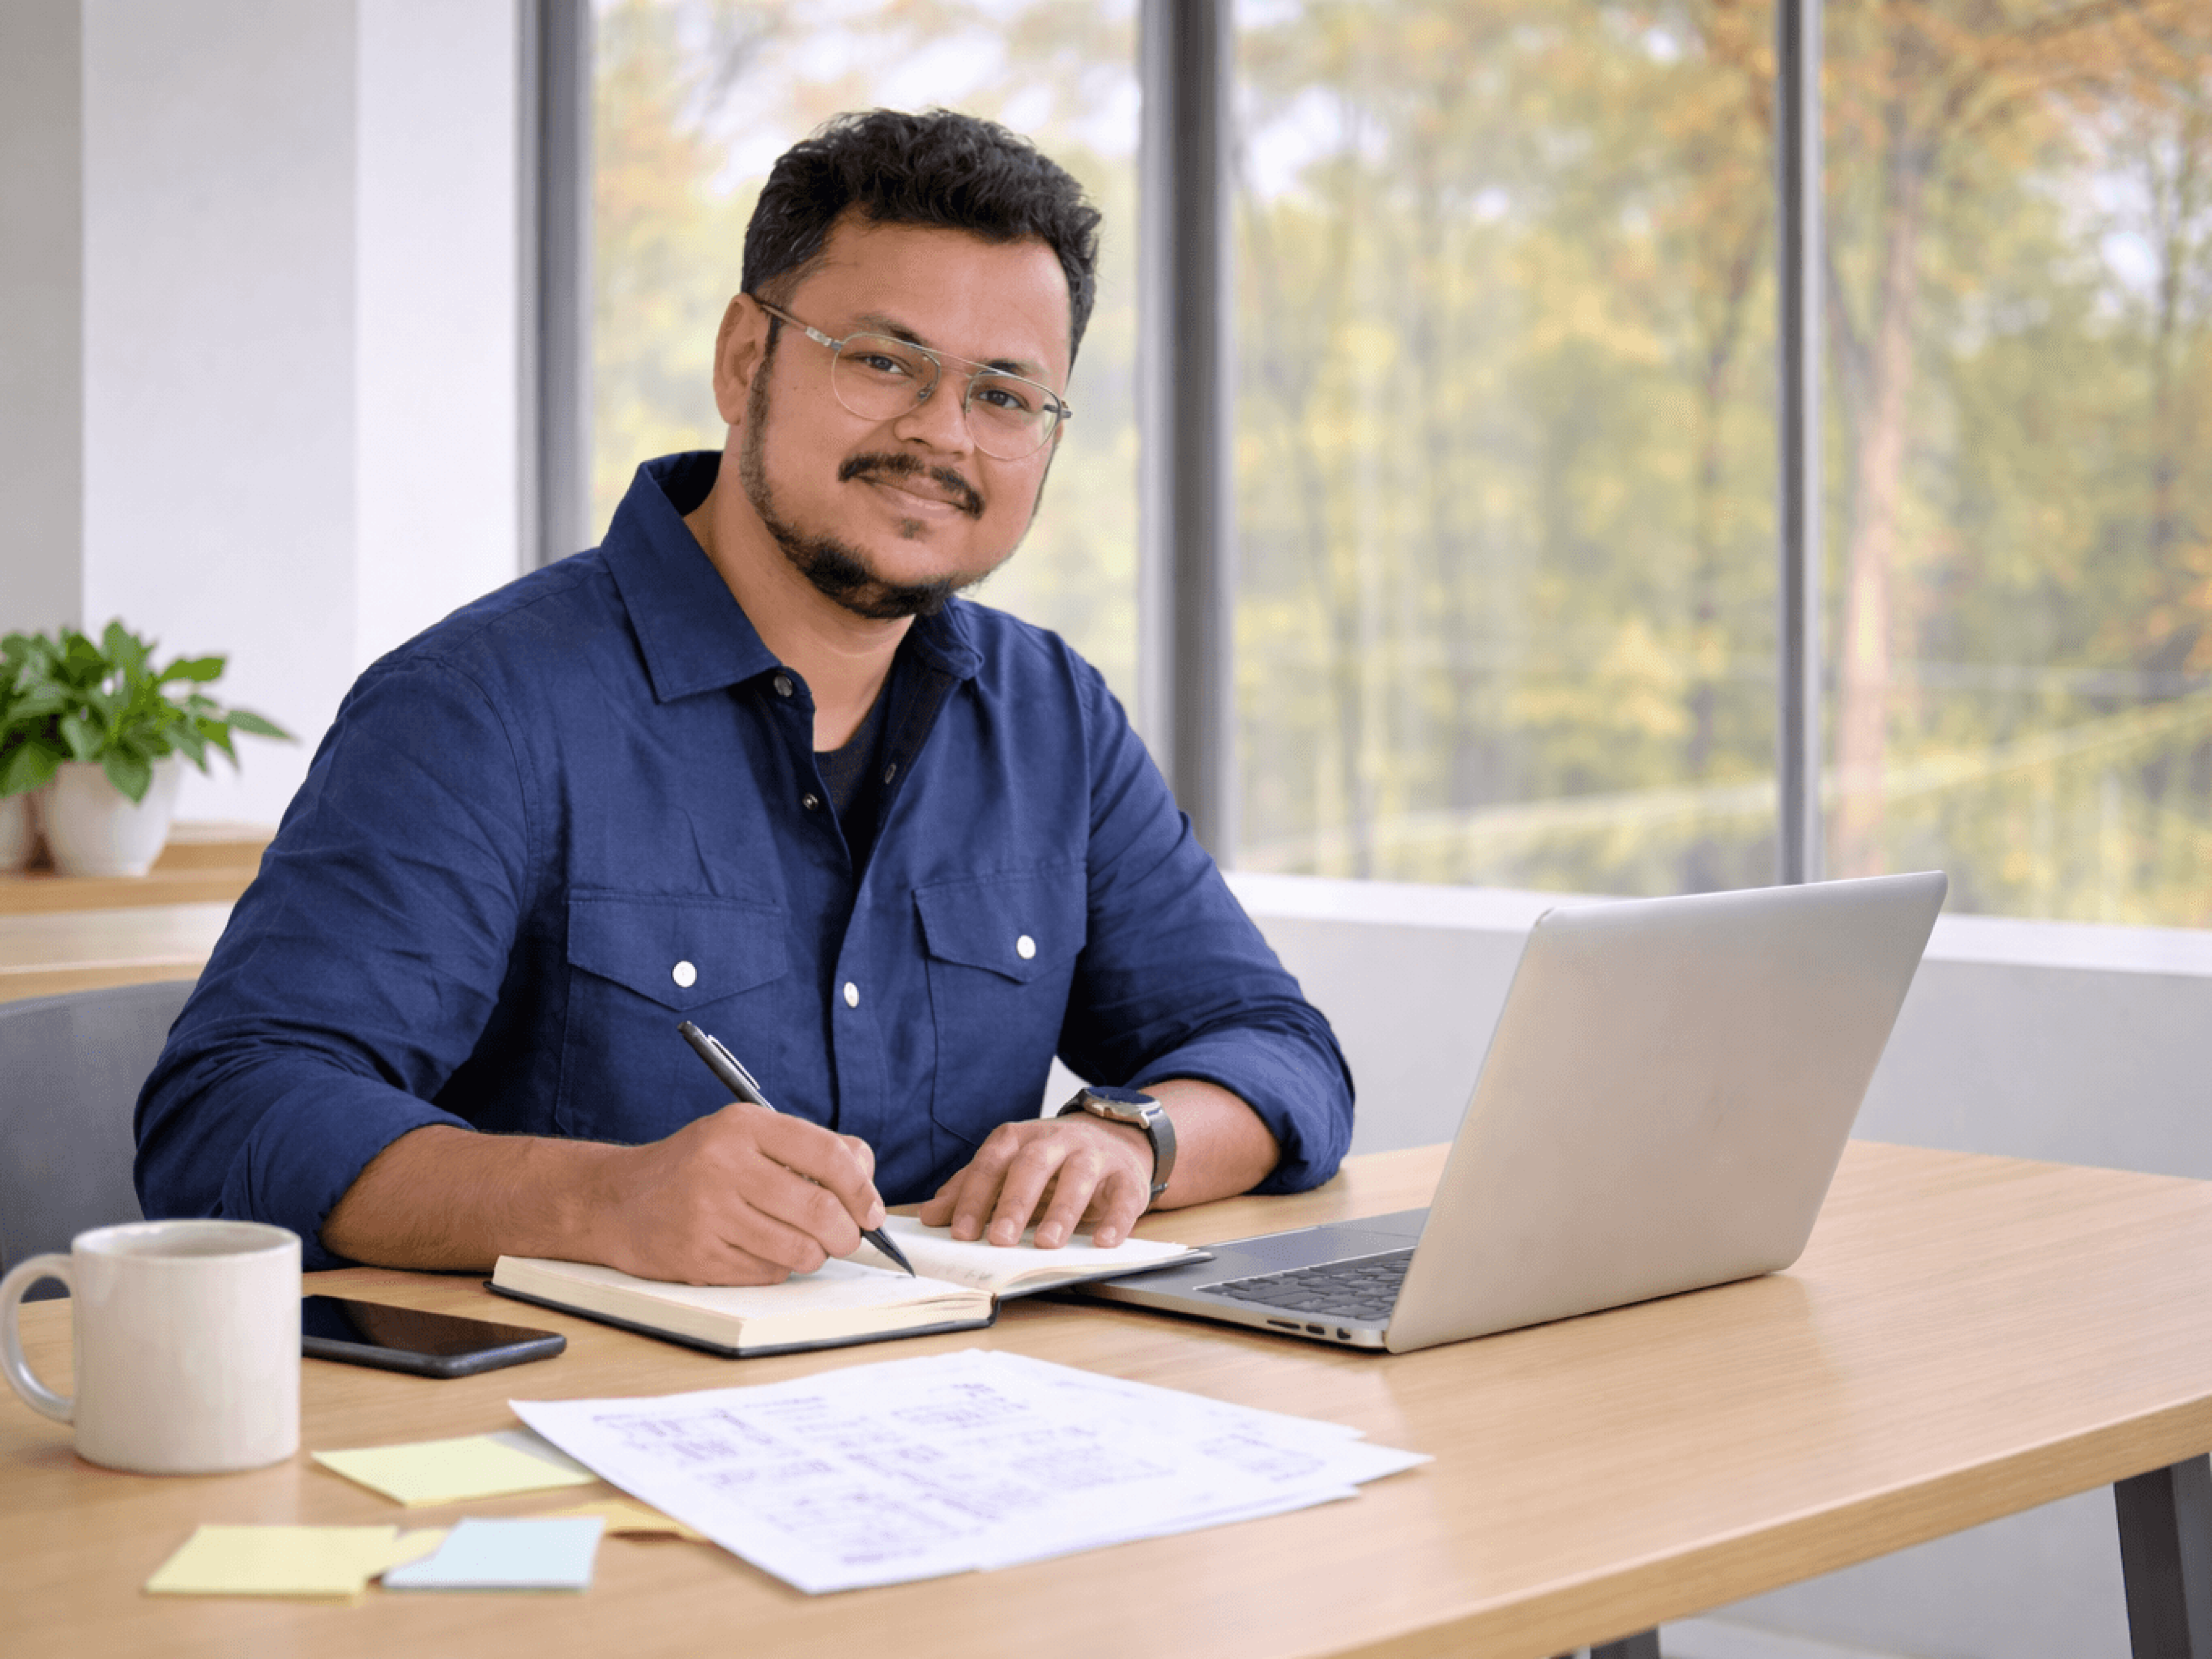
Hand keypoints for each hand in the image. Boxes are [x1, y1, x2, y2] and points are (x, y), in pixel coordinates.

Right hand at [585, 1104, 884, 1285]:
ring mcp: (708, 1213)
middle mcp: (724, 1165)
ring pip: (799, 1250)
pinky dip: (777, 1269)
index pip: (828, 1155)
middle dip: (848, 1233)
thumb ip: (810, 1149)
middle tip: (848, 1238)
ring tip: (802, 1244)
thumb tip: (866, 1180)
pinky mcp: (698, 1256)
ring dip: (814, 1254)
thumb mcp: (746, 1136)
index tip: (872, 1211)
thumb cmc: (696, 1167)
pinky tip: (759, 1251)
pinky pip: (767, 1273)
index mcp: (743, 1126)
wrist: (616, 1201)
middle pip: (819, 1210)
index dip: (862, 1189)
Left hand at [917, 1114, 1152, 1249]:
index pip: (992, 1162)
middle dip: (1014, 1202)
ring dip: (1062, 1210)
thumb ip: (970, 1188)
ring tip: (1046, 1244)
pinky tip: (1103, 1242)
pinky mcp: (1128, 1176)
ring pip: (1079, 1176)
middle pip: (1033, 1165)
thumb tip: (930, 1216)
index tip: (959, 1233)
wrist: (1115, 1137)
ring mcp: (1096, 1155)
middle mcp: (1058, 1140)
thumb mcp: (1009, 1167)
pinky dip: (1115, 1220)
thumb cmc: (1051, 1161)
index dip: (974, 1197)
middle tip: (999, 1239)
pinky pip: (1124, 1197)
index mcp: (1022, 1138)